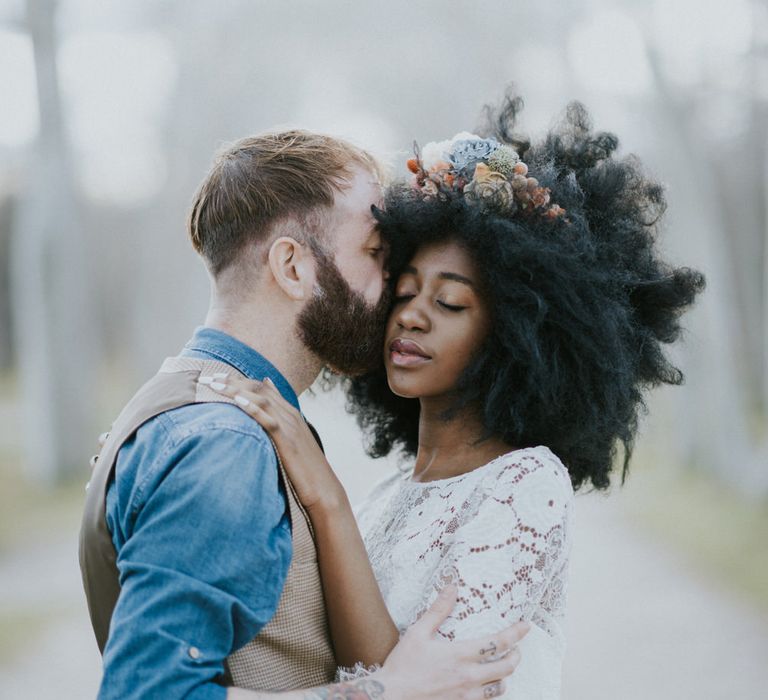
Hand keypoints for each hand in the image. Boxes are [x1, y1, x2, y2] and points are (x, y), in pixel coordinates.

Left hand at [202, 374, 346, 512]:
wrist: (324, 487)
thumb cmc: (305, 468)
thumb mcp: (293, 440)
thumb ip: (280, 424)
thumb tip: (267, 413)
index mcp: (291, 413)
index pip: (262, 387)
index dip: (239, 379)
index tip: (217, 375)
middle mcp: (290, 415)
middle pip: (259, 389)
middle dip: (232, 381)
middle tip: (209, 377)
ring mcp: (290, 427)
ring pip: (262, 399)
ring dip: (236, 390)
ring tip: (215, 385)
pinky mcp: (288, 441)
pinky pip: (269, 420)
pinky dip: (253, 409)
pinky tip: (238, 402)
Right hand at [378, 585, 527, 699]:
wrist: (391, 697)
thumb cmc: (403, 665)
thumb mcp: (418, 632)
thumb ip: (438, 611)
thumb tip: (452, 588)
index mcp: (460, 655)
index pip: (497, 643)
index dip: (515, 633)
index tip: (525, 626)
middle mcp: (468, 677)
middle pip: (505, 668)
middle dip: (515, 656)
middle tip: (516, 649)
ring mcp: (466, 696)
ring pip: (499, 689)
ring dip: (504, 677)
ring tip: (502, 669)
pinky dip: (491, 694)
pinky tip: (485, 688)